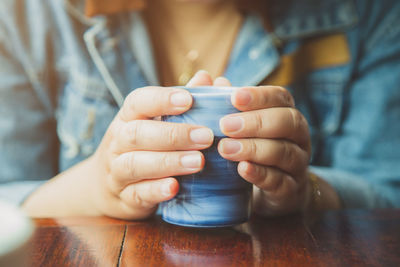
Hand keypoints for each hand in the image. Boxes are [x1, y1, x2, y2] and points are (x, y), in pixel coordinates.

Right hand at [88, 72, 216, 219]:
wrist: (107, 187)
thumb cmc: (143, 148)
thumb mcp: (155, 124)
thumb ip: (181, 104)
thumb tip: (207, 78)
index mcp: (128, 118)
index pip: (138, 102)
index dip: (161, 100)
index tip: (189, 100)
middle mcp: (118, 142)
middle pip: (138, 134)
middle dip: (174, 135)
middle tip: (207, 137)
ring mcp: (117, 171)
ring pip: (136, 164)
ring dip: (168, 162)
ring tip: (198, 162)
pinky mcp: (124, 197)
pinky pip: (138, 193)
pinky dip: (156, 190)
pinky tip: (175, 188)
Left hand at [204, 77, 309, 214]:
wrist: (273, 190)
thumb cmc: (251, 148)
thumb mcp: (239, 126)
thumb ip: (223, 103)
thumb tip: (205, 78)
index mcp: (286, 114)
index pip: (280, 97)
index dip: (259, 96)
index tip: (234, 97)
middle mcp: (298, 136)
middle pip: (286, 122)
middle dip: (255, 122)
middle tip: (225, 125)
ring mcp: (297, 164)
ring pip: (284, 152)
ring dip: (253, 148)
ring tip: (225, 148)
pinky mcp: (291, 190)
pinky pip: (281, 181)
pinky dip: (261, 174)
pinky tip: (242, 169)